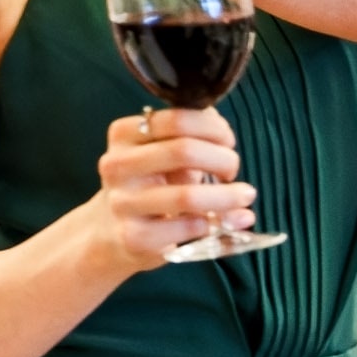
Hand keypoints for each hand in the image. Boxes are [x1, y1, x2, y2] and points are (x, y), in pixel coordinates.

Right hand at [91, 107, 256, 271]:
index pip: (176, 120)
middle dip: (223, 159)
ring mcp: (123, 202)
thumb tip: (224, 134)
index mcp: (123, 135)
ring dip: (228, 196)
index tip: (227, 140)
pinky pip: (189, 227)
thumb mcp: (159, 154)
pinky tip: (231, 220)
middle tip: (233, 169)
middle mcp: (117, 165)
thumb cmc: (147, 185)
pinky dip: (219, 223)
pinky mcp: (135, 236)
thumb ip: (190, 137)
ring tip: (245, 195)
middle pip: (184, 151)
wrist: (111, 231)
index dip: (213, 128)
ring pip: (188, 195)